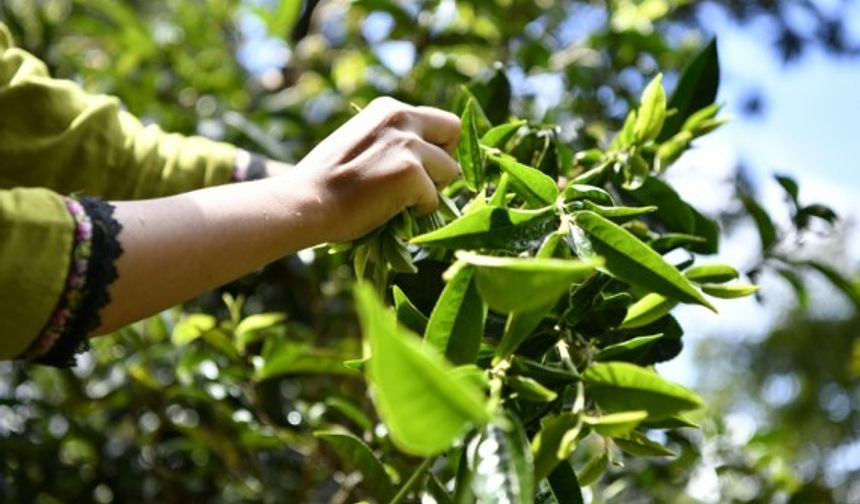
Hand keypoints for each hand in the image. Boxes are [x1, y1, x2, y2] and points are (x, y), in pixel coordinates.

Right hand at [296, 97, 460, 242]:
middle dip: (444, 158)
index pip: (437, 121)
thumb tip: (426, 154)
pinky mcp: (411, 173)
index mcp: (388, 108)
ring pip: (449, 170)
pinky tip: (390, 211)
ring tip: (399, 199)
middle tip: (421, 182)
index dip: (432, 147)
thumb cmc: (327, 182)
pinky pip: (434, 199)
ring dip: (431, 189)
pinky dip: (418, 211)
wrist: (306, 203)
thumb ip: (390, 139)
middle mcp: (401, 117)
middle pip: (452, 131)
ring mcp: (408, 144)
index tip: (415, 166)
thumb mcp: (360, 141)